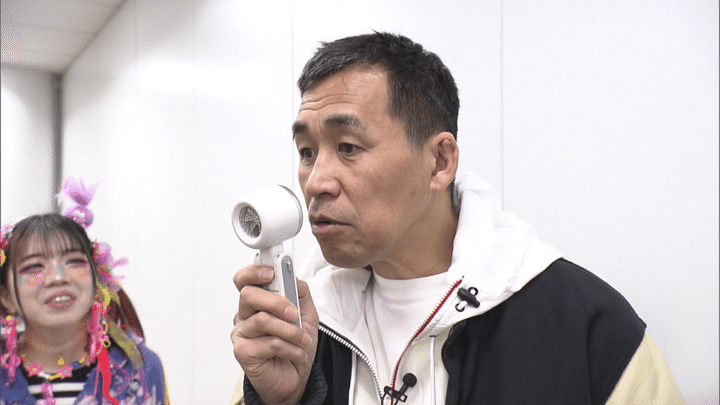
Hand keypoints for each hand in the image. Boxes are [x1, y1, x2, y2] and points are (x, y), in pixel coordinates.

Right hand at [231, 264, 318, 404]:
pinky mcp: (243, 352)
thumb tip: (293, 277)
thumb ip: (300, 293)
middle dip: (276, 301)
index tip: (271, 272)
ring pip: (263, 320)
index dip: (254, 272)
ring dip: (290, 331)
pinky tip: (295, 353)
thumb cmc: (295, 345)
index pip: (244, 279)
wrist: (296, 376)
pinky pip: (269, 343)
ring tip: (302, 340)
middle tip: (294, 313)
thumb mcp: (307, 314)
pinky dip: (289, 348)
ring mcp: (241, 333)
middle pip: (249, 294)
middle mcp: (245, 315)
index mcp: (257, 302)